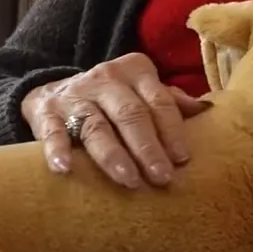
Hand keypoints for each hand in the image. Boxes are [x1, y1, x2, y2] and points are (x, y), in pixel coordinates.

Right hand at [21, 53, 210, 188]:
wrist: (52, 90)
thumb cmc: (112, 99)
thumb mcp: (141, 91)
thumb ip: (169, 101)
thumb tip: (206, 110)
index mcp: (135, 71)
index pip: (159, 101)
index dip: (172, 130)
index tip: (182, 159)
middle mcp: (105, 79)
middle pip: (131, 114)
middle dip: (148, 148)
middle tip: (161, 177)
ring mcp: (75, 95)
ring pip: (97, 126)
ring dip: (113, 155)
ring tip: (129, 180)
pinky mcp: (46, 112)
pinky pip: (53, 132)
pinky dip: (57, 150)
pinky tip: (64, 169)